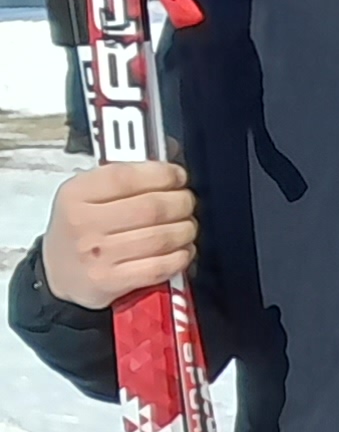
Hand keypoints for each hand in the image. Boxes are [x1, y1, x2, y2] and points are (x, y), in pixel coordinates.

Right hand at [43, 161, 197, 309]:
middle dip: (182, 202)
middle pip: (152, 208)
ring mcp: (97, 255)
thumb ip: (126, 172)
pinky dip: (181, 256)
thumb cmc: (82, 227)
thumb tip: (169, 149)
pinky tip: (182, 249)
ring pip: (162, 237)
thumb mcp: (89, 193)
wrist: (60, 273)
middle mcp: (84, 223)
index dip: (162, 173)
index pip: (126, 176)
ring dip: (186, 229)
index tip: (177, 175)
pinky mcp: (111, 281)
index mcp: (76, 194)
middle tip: (186, 202)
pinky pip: (160, 267)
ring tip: (186, 225)